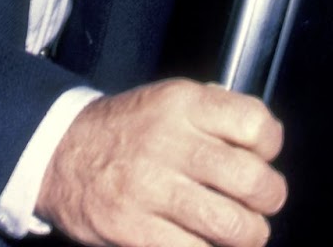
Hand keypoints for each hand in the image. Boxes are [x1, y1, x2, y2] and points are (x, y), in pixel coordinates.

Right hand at [36, 78, 286, 245]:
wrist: (62, 153)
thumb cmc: (128, 129)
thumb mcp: (169, 100)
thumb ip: (215, 113)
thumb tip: (264, 138)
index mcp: (183, 103)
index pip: (254, 123)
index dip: (270, 145)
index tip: (264, 156)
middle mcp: (169, 142)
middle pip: (250, 179)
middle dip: (269, 198)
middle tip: (264, 204)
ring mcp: (149, 188)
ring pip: (230, 224)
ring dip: (250, 235)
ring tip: (246, 233)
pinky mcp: (132, 229)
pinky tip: (209, 244)